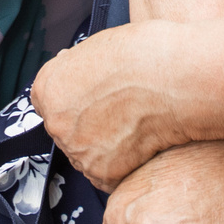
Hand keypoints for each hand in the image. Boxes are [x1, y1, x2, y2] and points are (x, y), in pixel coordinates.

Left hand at [33, 22, 193, 189]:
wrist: (174, 80)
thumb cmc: (144, 55)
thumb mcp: (96, 48)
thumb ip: (76, 69)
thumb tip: (73, 73)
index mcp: (49, 87)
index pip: (49, 102)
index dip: (74, 100)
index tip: (94, 99)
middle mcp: (57, 121)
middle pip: (66, 130)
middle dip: (88, 124)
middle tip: (120, 112)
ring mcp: (78, 150)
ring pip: (86, 154)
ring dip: (104, 147)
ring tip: (135, 126)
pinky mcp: (103, 173)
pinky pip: (106, 175)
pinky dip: (121, 166)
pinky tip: (140, 145)